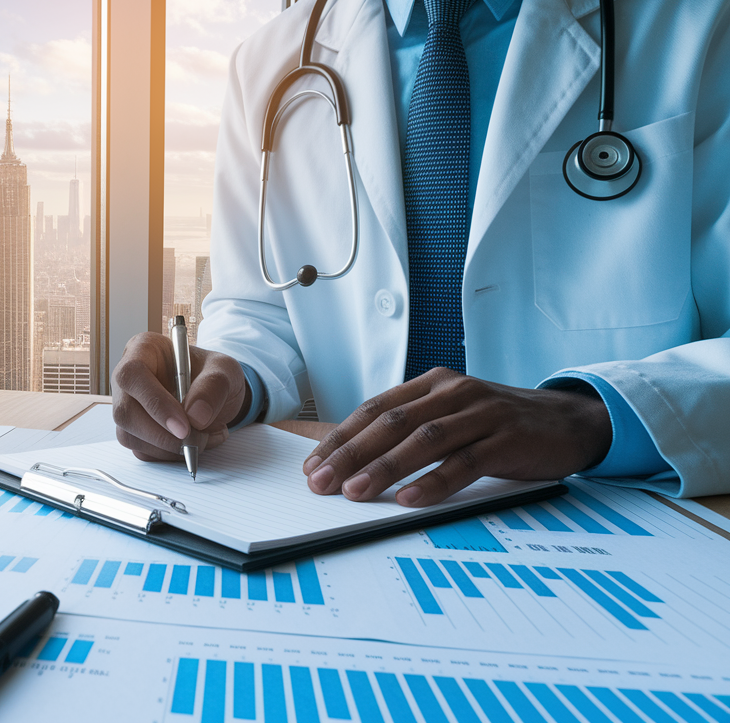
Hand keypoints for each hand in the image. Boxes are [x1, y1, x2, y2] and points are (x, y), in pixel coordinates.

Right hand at [111, 332, 248, 460]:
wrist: (214, 395)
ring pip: (130, 436)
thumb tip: (195, 417)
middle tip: (197, 439)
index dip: (154, 403)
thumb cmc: (213, 374)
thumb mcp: (224, 370)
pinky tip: (195, 443)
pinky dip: (170, 455)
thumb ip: (213, 387)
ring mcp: (128, 406)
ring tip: (205, 437)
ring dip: (169, 447)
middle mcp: (128, 379)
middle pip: (125, 412)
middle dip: (163, 435)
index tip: (183, 426)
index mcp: (144, 349)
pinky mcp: (134, 431)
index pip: (132, 375)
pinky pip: (142, 451)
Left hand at [301, 367, 611, 506]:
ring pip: (423, 441)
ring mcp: (482, 413)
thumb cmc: (499, 425)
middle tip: (320, 483)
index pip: (375, 409)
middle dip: (350, 454)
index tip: (313, 466)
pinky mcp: (508, 439)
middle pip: (391, 423)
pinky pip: (464, 462)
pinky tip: (409, 500)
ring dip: (384, 468)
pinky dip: (433, 482)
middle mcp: (453, 392)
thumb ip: (411, 429)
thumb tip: (354, 461)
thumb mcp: (452, 416)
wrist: (571, 421)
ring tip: (354, 493)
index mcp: (432, 384)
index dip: (341, 437)